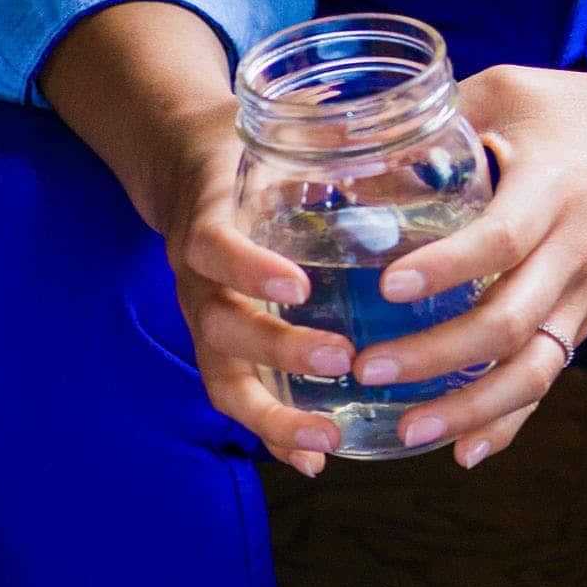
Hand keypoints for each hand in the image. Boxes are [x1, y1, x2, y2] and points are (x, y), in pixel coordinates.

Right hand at [157, 102, 378, 479]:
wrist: (186, 165)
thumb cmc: (250, 150)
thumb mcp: (276, 134)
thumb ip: (327, 134)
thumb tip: (401, 125)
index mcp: (210, 223)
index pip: (215, 248)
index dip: (250, 268)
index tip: (298, 285)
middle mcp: (200, 281)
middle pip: (222, 328)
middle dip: (280, 351)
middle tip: (344, 358)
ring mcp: (209, 320)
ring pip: (226, 379)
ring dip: (275, 417)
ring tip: (328, 442)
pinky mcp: (223, 348)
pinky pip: (241, 397)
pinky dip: (274, 433)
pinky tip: (318, 461)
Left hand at [342, 53, 586, 464]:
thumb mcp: (516, 91)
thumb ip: (441, 118)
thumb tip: (352, 147)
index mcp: (554, 188)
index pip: (501, 238)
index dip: (445, 267)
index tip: (389, 286)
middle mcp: (574, 249)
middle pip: (509, 322)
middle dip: (436, 356)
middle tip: (368, 368)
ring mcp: (586, 291)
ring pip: (532, 367)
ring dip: (470, 407)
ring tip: (407, 429)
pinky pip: (548, 375)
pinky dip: (509, 421)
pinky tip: (465, 452)